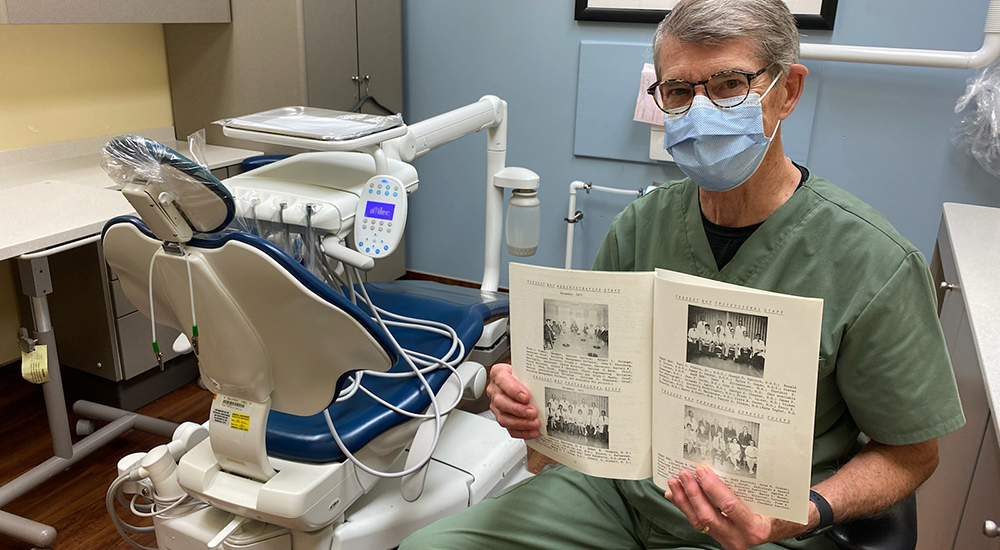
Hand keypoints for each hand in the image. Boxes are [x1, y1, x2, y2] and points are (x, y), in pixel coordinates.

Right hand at [486, 363, 539, 438]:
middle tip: (532, 412)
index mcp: (499, 374)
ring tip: (534, 423)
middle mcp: (495, 390)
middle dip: (518, 409)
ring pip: (503, 418)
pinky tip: (532, 431)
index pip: (502, 381)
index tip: (526, 396)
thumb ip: (531, 376)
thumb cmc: (521, 375)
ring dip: (520, 423)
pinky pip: (509, 428)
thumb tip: (546, 383)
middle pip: (501, 402)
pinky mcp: (502, 418)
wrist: (518, 381)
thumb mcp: (525, 370)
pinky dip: (522, 432)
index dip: (513, 390)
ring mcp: (497, 406)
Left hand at [664, 466, 808, 549]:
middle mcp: (739, 537)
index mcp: (755, 527)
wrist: (784, 527)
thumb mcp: (776, 499)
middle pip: (708, 516)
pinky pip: (698, 523)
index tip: (702, 471)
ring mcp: (727, 538)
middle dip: (692, 493)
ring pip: (699, 522)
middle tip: (684, 474)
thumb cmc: (782, 511)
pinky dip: (685, 507)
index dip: (713, 488)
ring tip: (675, 483)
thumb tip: (744, 459)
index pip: (729, 506)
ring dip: (684, 500)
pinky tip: (676, 496)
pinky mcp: (719, 535)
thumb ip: (760, 485)